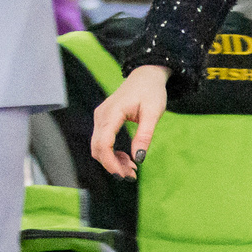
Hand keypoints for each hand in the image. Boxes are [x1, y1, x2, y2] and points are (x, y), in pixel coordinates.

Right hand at [90, 65, 169, 179]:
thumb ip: (145, 135)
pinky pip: (102, 141)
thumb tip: (138, 158)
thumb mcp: (153, 113)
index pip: (103, 143)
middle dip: (112, 165)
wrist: (146, 76)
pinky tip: (126, 159)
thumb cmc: (151, 92)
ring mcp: (100, 118)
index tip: (123, 175)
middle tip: (132, 175)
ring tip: (132, 169)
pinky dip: (112, 153)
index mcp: (112, 112)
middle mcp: (101, 115)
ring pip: (98, 147)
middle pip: (98, 148)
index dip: (110, 162)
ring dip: (112, 161)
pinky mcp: (103, 120)